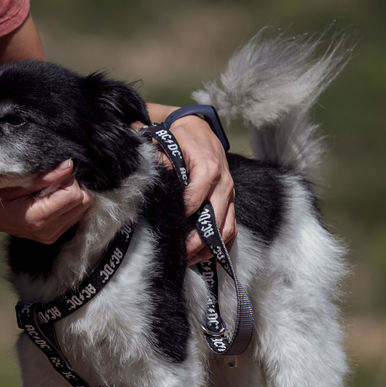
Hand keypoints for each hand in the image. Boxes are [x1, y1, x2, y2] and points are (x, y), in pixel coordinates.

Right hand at [0, 160, 91, 243]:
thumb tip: (69, 166)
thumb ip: (44, 176)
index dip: (69, 179)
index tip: (55, 171)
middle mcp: (47, 231)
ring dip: (71, 195)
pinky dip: (67, 203)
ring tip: (50, 187)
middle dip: (73, 186)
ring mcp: (50, 235)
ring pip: (82, 209)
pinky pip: (74, 215)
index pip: (74, 196)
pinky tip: (51, 196)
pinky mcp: (52, 235)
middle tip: (53, 178)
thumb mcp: (13, 181)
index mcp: (37, 218)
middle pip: (83, 203)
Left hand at [166, 114, 235, 263]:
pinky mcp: (231, 199)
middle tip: (180, 255)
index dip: (181, 217)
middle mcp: (223, 182)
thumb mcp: (168, 143)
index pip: (195, 200)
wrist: (197, 126)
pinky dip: (222, 244)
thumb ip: (161, 161)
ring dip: (211, 247)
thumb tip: (153, 179)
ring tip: (191, 260)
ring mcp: (230, 192)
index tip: (168, 228)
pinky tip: (207, 256)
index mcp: (208, 168)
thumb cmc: (181, 136)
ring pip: (227, 228)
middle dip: (197, 241)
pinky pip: (232, 227)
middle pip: (214, 219)